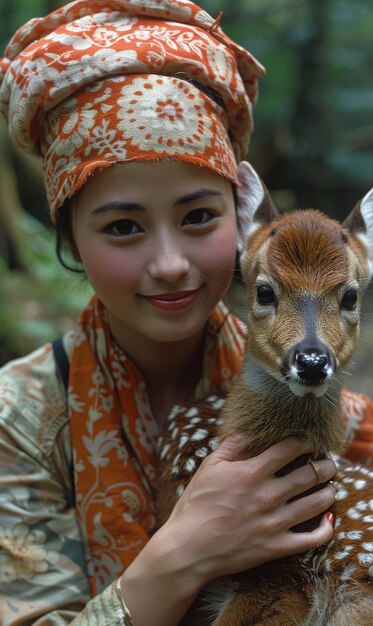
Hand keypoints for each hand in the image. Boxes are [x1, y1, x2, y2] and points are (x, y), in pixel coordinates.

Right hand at [159, 434, 335, 584]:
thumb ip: (230, 446)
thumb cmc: (195, 505)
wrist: (188, 547)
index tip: (310, 441)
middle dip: (324, 465)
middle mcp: (268, 495)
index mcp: (252, 472)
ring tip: (330, 487)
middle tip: (328, 463)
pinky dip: (325, 529)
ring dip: (328, 492)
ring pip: (316, 503)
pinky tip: (327, 520)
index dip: (304, 441)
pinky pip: (311, 539)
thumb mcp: (209, 467)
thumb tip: (246, 429)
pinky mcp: (276, 546)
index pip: (289, 449)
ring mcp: (274, 522)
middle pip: (309, 474)